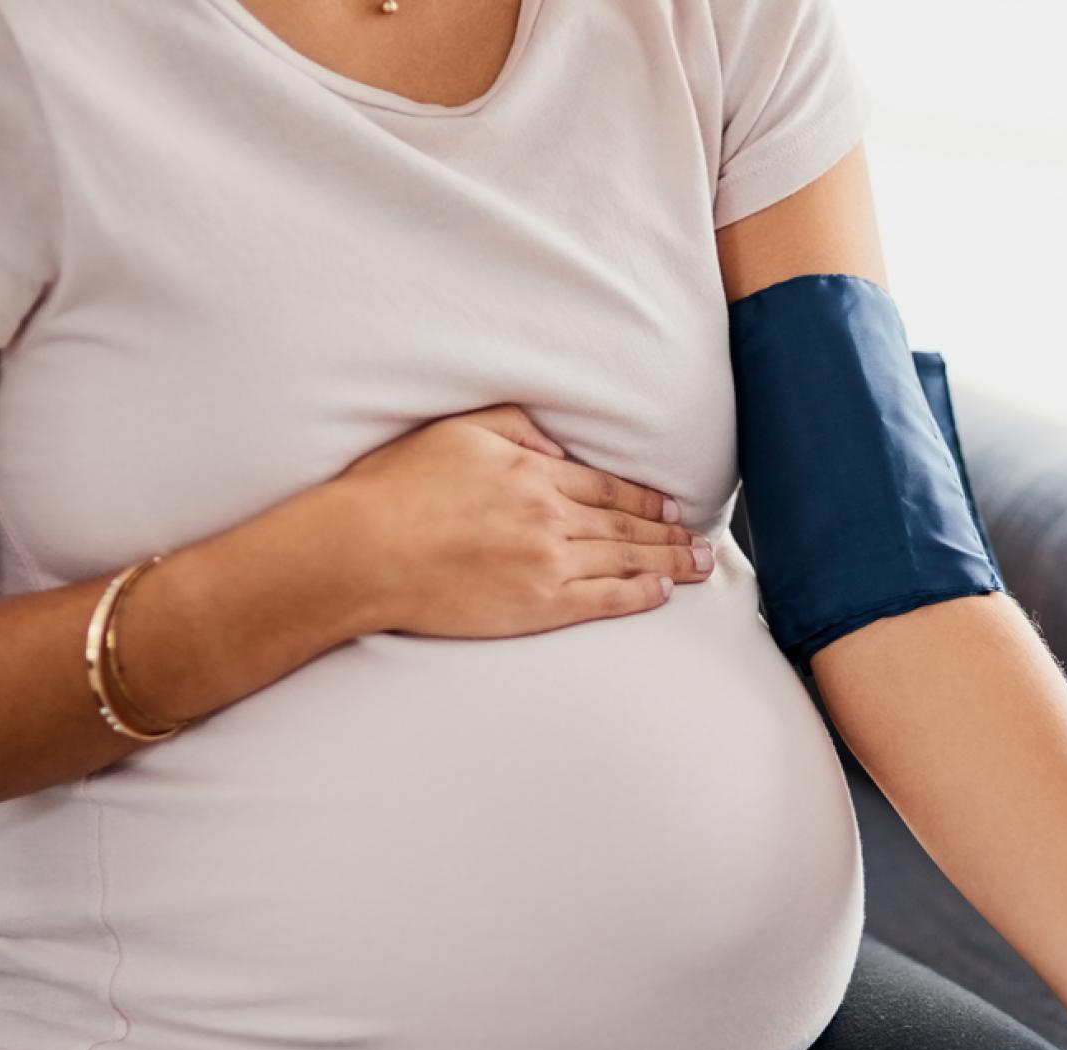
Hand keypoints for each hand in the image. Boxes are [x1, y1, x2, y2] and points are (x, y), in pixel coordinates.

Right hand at [333, 406, 711, 637]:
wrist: (364, 551)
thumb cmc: (396, 489)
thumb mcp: (457, 431)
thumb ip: (515, 427)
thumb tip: (557, 447)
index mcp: (533, 472)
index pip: (606, 487)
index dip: (644, 500)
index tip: (670, 506)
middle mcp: (551, 516)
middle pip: (627, 526)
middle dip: (671, 533)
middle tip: (703, 541)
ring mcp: (548, 563)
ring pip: (625, 561)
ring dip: (668, 562)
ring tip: (698, 566)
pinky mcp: (538, 606)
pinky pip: (603, 600)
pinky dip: (638, 596)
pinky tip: (662, 593)